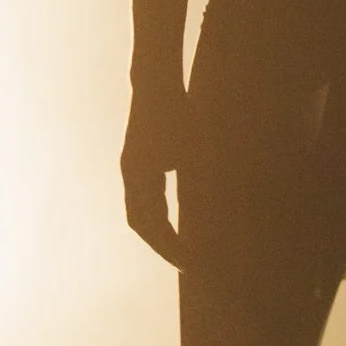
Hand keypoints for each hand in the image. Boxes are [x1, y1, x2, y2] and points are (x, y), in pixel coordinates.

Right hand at [121, 74, 188, 266]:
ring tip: (179, 247)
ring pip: (138, 211)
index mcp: (141, 178)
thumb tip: (214, 215)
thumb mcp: (194, 150)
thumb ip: (199, 183)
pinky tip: (172, 219)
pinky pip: (142, 197)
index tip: (190, 265)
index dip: (171, 248)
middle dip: (161, 245)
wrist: (156, 80)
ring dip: (157, 231)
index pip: (153, 226)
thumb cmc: (178, 113)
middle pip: (140, 223)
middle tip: (185, 262)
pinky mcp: (136, 159)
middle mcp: (131, 176)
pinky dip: (155, 214)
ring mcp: (131, 167)